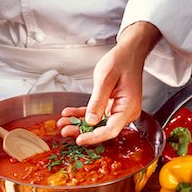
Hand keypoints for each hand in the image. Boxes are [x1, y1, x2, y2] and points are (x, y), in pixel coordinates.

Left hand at [58, 21, 160, 144]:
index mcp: (128, 107)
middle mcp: (125, 112)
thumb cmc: (122, 61)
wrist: (129, 52)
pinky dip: (82, 114)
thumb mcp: (106, 79)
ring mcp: (118, 110)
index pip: (111, 129)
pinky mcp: (111, 106)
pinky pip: (95, 114)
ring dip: (79, 123)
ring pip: (97, 123)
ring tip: (63, 123)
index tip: (80, 140)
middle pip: (103, 129)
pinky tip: (69, 114)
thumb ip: (98, 101)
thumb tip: (91, 121)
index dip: (94, 137)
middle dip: (82, 131)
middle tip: (64, 130)